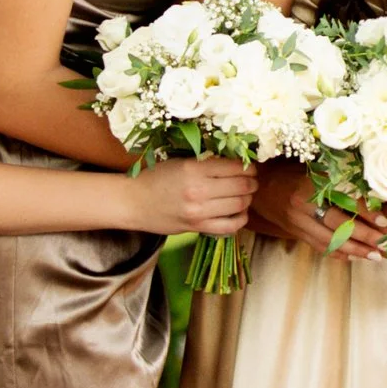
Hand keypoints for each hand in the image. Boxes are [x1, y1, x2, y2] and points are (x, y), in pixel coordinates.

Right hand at [134, 155, 257, 236]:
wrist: (134, 202)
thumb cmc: (157, 178)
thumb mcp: (181, 161)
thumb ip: (207, 161)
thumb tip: (238, 160)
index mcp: (194, 168)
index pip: (235, 166)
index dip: (248, 166)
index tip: (249, 166)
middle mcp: (198, 190)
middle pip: (242, 186)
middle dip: (252, 182)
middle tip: (252, 179)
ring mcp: (199, 211)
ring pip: (239, 204)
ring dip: (248, 198)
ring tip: (246, 194)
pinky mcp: (197, 227)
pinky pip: (230, 226)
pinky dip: (241, 219)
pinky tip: (240, 212)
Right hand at [252, 162, 386, 260]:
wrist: (260, 187)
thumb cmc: (291, 172)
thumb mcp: (314, 169)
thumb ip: (338, 180)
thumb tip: (373, 192)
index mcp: (309, 185)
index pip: (342, 201)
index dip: (365, 212)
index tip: (383, 220)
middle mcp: (302, 207)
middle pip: (337, 226)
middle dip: (363, 236)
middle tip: (384, 242)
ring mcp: (297, 223)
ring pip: (330, 241)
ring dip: (355, 250)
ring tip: (376, 255)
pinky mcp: (296, 234)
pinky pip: (320, 247)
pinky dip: (340, 253)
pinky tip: (356, 257)